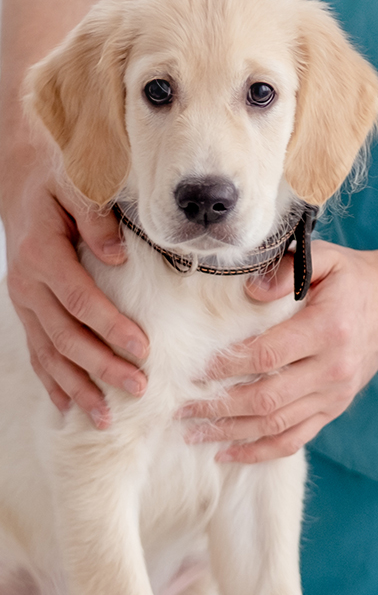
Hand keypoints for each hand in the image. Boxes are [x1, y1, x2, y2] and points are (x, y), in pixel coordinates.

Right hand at [1, 141, 148, 426]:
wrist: (19, 176)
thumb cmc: (57, 177)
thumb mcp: (77, 182)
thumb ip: (96, 217)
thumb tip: (118, 256)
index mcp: (43, 253)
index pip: (81, 300)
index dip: (112, 327)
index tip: (143, 350)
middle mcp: (28, 284)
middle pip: (67, 336)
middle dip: (102, 367)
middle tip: (138, 389)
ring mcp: (24, 301)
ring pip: (50, 352)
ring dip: (78, 387)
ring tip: (105, 418)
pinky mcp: (27, 309)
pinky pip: (37, 351)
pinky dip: (53, 381)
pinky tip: (69, 406)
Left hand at [179, 240, 377, 462]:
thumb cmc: (351, 280)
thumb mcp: (326, 259)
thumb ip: (286, 269)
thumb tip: (250, 292)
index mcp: (327, 329)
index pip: (267, 355)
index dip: (227, 366)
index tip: (194, 370)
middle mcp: (333, 368)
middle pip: (266, 398)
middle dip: (219, 407)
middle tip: (181, 408)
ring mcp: (335, 394)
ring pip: (276, 425)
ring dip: (231, 433)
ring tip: (193, 434)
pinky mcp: (334, 408)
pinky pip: (295, 439)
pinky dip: (260, 451)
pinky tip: (229, 453)